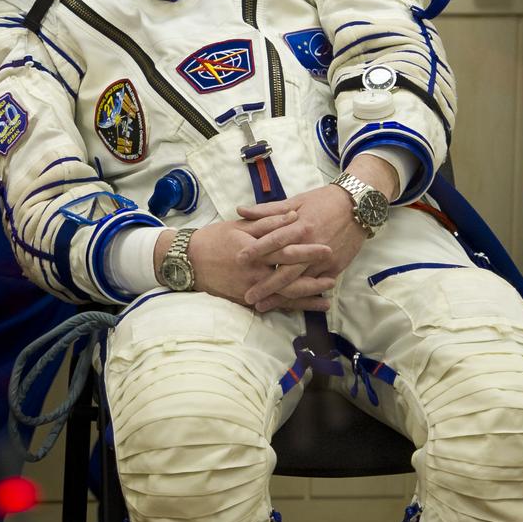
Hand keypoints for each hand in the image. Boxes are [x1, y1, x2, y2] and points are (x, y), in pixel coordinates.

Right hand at [155, 215, 334, 311]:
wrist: (188, 261)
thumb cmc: (214, 239)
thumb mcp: (239, 226)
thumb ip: (268, 221)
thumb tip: (294, 215)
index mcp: (252, 248)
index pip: (284, 248)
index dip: (307, 249)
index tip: (327, 246)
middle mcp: (253, 270)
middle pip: (288, 273)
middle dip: (313, 272)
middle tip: (334, 270)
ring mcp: (250, 287)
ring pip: (286, 293)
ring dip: (309, 293)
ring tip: (329, 291)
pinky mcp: (247, 300)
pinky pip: (276, 304)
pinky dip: (296, 305)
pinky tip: (313, 305)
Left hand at [236, 154, 400, 288]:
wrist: (358, 206)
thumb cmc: (323, 201)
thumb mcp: (295, 200)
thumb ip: (267, 210)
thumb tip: (240, 211)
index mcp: (300, 225)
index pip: (275, 240)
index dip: (257, 250)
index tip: (239, 259)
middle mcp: (311, 245)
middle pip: (286, 269)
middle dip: (266, 285)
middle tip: (248, 296)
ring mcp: (325, 259)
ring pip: (300, 282)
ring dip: (281, 296)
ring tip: (263, 305)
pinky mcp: (336, 267)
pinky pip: (317, 285)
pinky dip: (303, 296)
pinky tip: (288, 304)